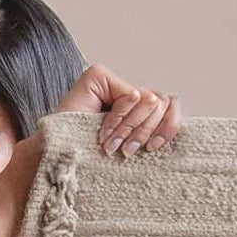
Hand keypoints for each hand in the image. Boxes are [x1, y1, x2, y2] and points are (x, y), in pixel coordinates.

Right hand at [56, 63, 183, 155]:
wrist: (62, 161)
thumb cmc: (95, 160)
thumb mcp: (134, 147)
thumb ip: (153, 128)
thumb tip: (175, 109)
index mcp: (137, 109)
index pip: (169, 105)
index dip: (169, 126)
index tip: (153, 148)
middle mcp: (126, 91)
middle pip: (162, 102)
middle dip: (145, 131)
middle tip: (126, 151)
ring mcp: (111, 80)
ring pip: (149, 100)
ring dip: (131, 130)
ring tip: (112, 145)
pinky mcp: (99, 75)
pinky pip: (129, 98)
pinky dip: (118, 121)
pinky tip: (103, 134)